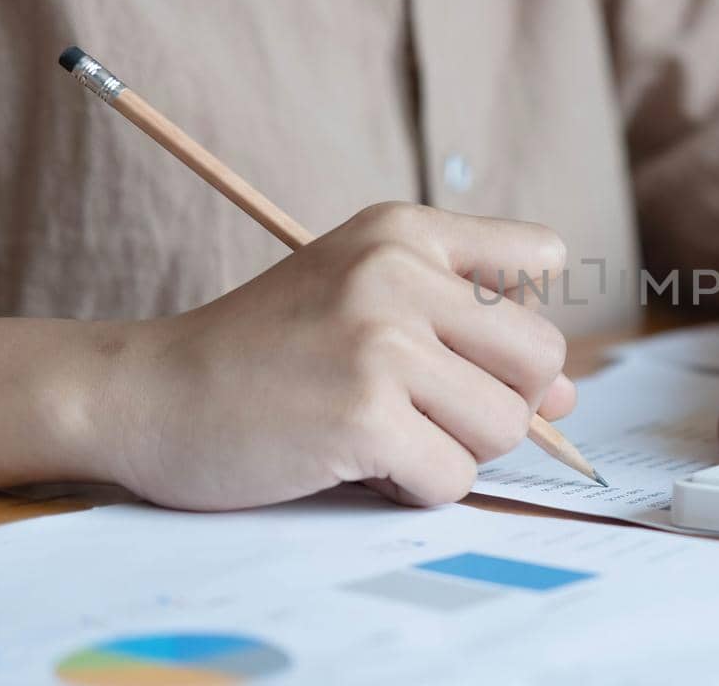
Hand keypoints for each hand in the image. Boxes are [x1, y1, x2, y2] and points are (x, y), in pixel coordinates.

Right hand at [93, 202, 574, 509]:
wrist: (147, 392)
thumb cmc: (266, 351)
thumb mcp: (366, 301)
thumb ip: (474, 334)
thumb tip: (571, 398)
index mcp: (406, 230)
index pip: (543, 257)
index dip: (518, 321)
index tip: (461, 345)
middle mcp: (400, 272)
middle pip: (541, 358)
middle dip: (499, 403)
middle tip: (426, 409)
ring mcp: (382, 342)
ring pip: (505, 426)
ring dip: (454, 451)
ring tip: (384, 433)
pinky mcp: (363, 415)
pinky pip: (453, 477)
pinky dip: (415, 488)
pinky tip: (359, 462)